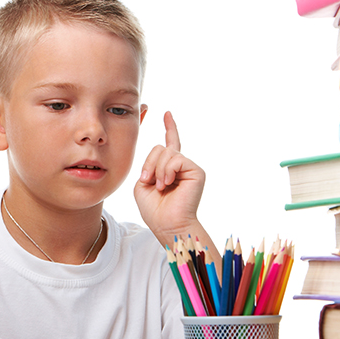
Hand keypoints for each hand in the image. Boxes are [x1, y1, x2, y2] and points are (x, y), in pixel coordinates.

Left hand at [134, 112, 205, 244]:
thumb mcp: (142, 184)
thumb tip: (165, 150)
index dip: (169, 128)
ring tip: (161, 186)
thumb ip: (149, 165)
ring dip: (157, 170)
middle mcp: (180, 166)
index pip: (169, 144)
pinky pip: (176, 158)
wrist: (167, 224)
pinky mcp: (196, 171)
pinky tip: (168, 183)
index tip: (167, 113)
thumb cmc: (154, 209)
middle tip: (148, 182)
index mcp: (167, 168)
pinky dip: (167, 170)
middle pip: (159, 148)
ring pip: (166, 152)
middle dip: (149, 164)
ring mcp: (189, 167)